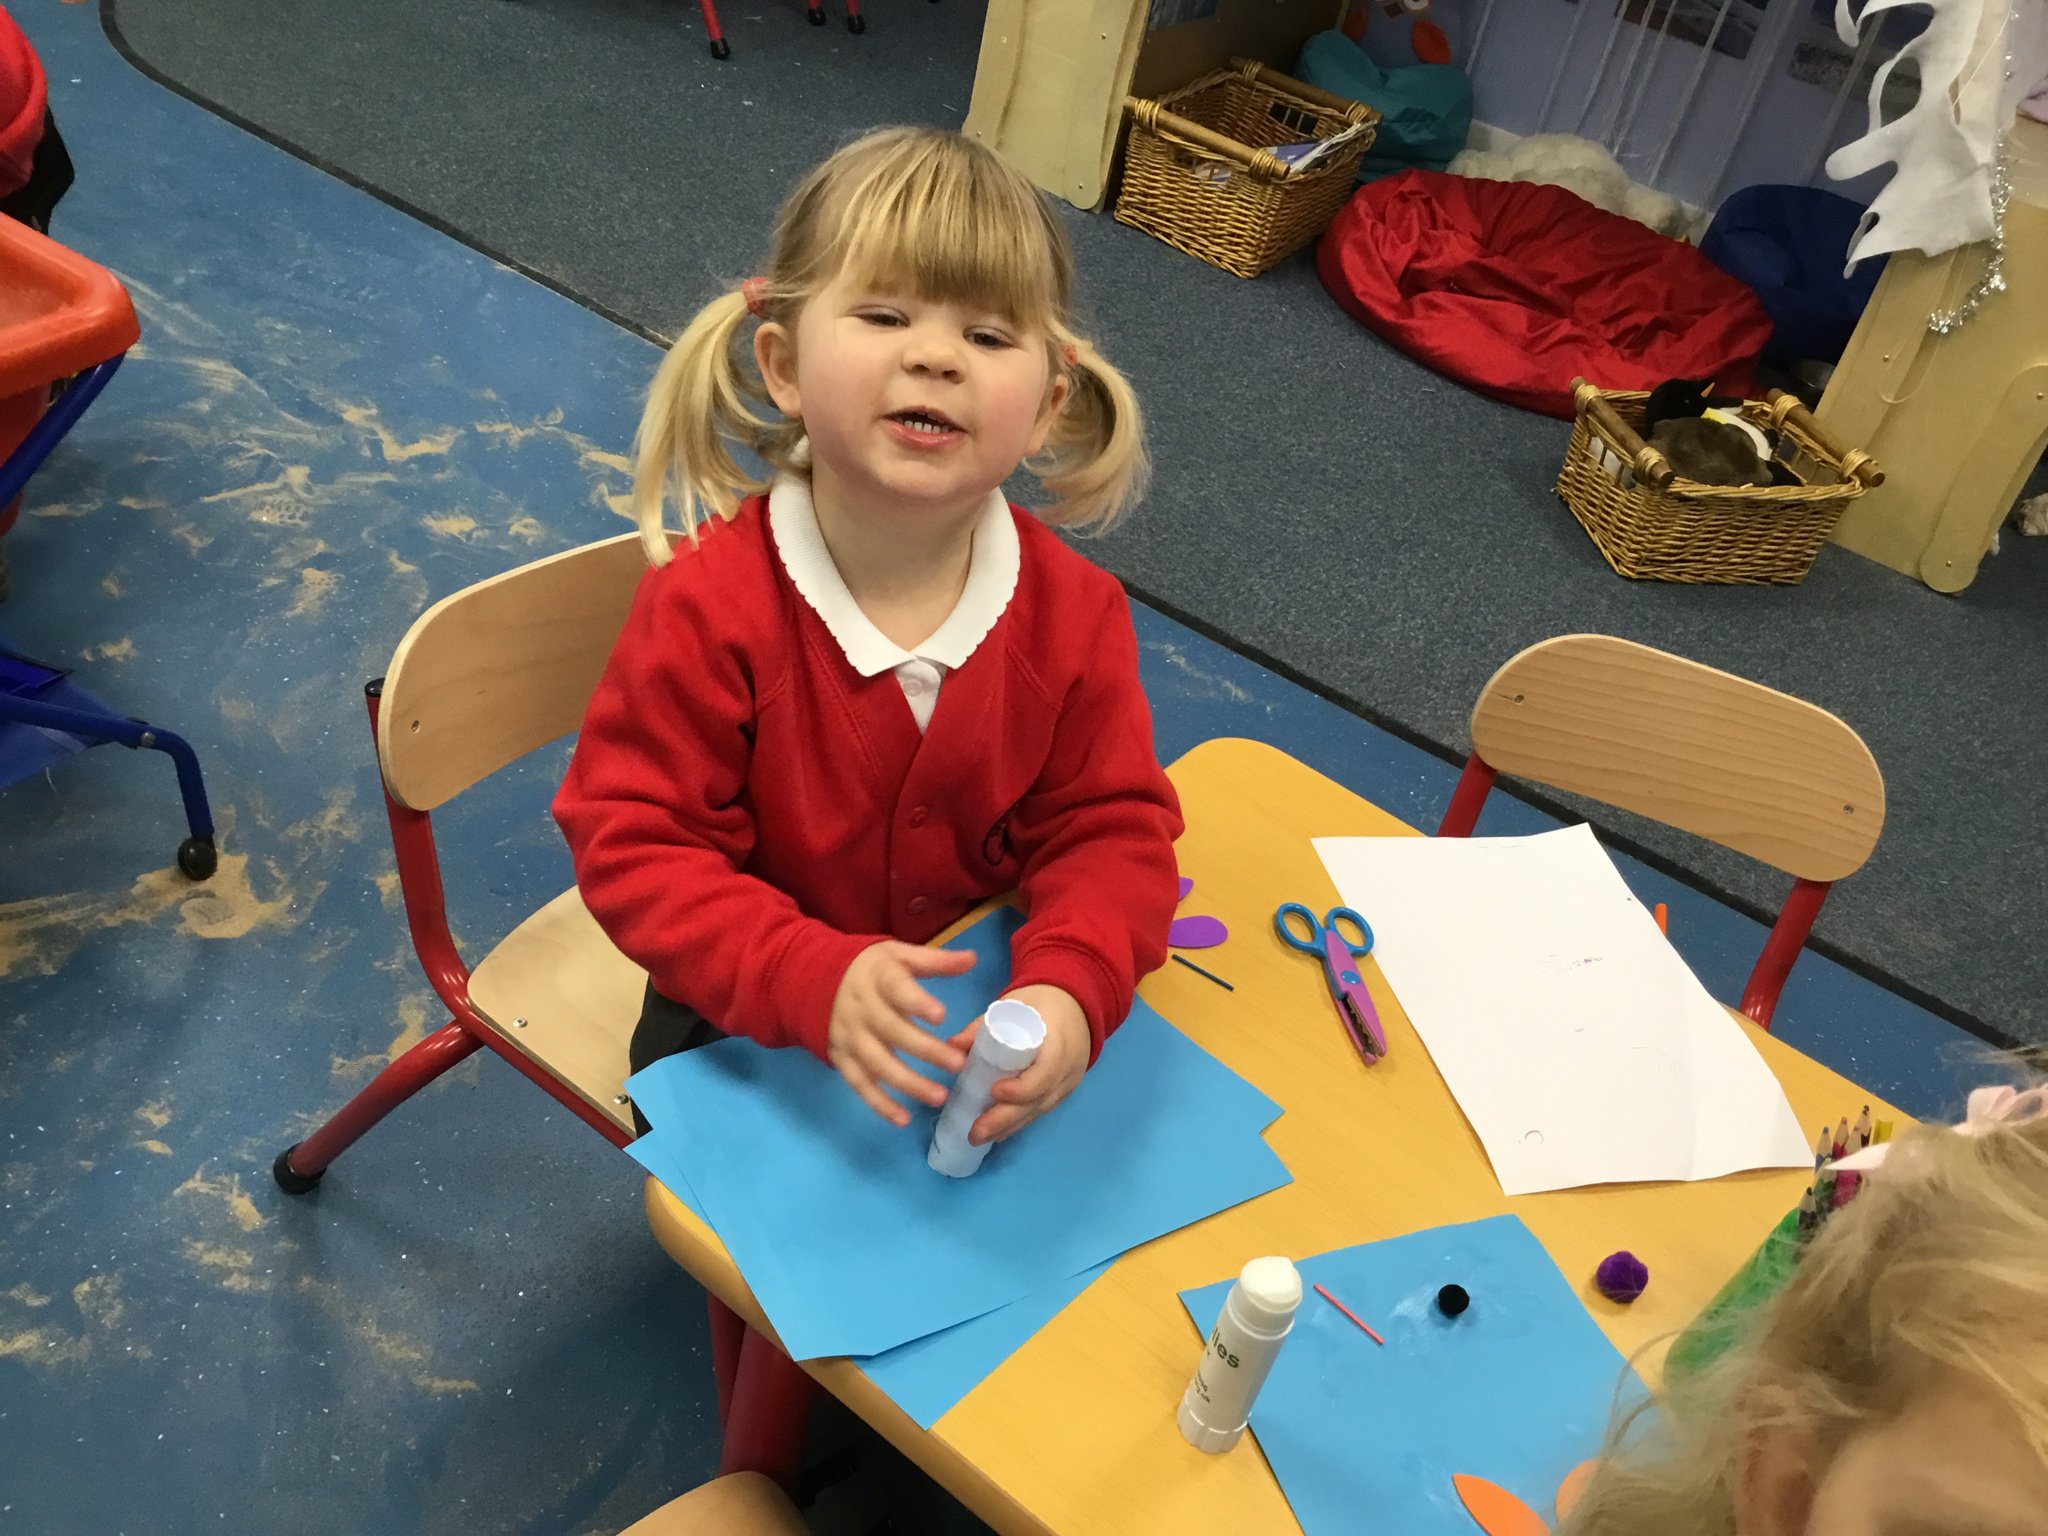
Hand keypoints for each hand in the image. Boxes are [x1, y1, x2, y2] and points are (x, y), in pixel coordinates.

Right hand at [828, 942, 973, 1127]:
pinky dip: (879, 1104)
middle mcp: (862, 1010)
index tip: (941, 1015)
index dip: (916, 1002)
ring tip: (939, 1096)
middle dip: (925, 1050)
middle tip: (958, 1064)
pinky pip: (860, 1085)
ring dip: (907, 1083)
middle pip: (892, 1031)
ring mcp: (850, 1038)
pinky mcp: (842, 1060)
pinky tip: (903, 1118)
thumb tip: (972, 958)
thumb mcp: (898, 955)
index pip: (896, 989)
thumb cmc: (870, 970)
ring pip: (878, 1064)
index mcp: (877, 979)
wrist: (813, 980)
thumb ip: (935, 960)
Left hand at [948, 984, 1089, 1146]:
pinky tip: (999, 1132)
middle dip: (1005, 1120)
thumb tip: (950, 1045)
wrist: (1077, 1005)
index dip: (1020, 1089)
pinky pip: (1041, 1111)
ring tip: (980, 1138)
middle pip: (1038, 1101)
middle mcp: (1067, 1070)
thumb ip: (982, 1025)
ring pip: (1039, 1112)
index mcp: (1058, 1044)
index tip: (994, 1091)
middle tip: (975, 1133)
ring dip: (1009, 1127)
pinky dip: (1020, 1122)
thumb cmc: (1041, 1003)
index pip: (1044, 1075)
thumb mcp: (1013, 1005)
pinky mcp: (1063, 1092)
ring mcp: (1067, 1084)